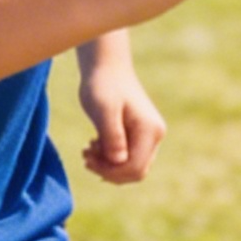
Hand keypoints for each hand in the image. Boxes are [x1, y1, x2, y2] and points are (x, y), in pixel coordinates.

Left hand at [78, 58, 165, 183]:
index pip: (135, 168)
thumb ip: (112, 136)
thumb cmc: (103, 85)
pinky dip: (109, 158)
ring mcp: (149, 136)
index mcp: (150, 130)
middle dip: (109, 170)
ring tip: (87, 149)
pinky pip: (127, 158)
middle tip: (85, 156)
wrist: (106, 68)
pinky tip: (94, 145)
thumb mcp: (104, 109)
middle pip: (135, 172)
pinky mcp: (140, 136)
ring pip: (131, 167)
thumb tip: (119, 162)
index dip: (111, 172)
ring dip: (107, 165)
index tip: (87, 160)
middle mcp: (155, 135)